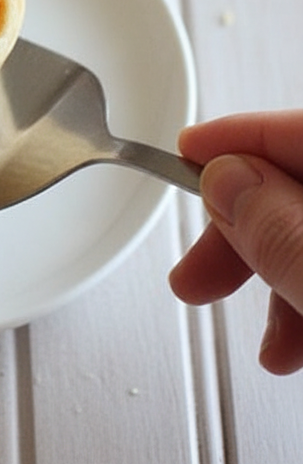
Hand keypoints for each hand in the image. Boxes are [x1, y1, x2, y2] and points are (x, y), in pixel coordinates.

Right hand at [170, 111, 302, 374]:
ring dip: (270, 277)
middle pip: (297, 184)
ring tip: (256, 339)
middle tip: (195, 270)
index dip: (235, 138)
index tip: (184, 150)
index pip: (295, 130)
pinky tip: (290, 345)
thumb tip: (226, 181)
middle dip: (241, 229)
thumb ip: (279, 230)